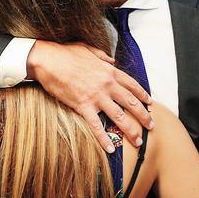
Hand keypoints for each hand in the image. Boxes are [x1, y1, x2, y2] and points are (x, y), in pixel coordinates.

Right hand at [27, 40, 152, 151]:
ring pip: (119, 116)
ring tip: (138, 141)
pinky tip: (110, 149)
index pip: (132, 85)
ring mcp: (96, 96)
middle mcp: (107, 85)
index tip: (150, 103)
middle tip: (151, 127)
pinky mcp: (83, 106)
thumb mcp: (88, 49)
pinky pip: (96, 126)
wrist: (48, 59)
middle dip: (144, 116)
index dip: (143, 95)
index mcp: (109, 71)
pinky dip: (104, 139)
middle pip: (131, 103)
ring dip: (131, 131)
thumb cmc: (65, 52)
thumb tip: (112, 60)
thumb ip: (102, 56)